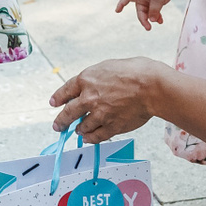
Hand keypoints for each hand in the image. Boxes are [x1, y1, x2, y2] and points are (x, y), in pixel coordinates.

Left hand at [49, 58, 164, 142]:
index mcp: (87, 79)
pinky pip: (97, 136)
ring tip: (79, 131)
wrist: (151, 86)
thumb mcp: (108, 66)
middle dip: (61, 121)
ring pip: (83, 127)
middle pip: (69, 113)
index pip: (66, 90)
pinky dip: (91, 138)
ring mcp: (100, 114)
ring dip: (79, 130)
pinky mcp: (112, 126)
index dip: (58, 98)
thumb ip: (96, 78)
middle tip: (58, 126)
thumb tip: (91, 86)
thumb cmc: (135, 72)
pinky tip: (88, 138)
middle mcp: (89, 98)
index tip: (54, 103)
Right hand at [115, 0, 178, 29]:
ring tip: (159, 22)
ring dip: (152, 18)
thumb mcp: (157, 0)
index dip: (121, 4)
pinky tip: (161, 20)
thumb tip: (152, 21)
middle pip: (140, 10)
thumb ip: (154, 12)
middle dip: (144, 19)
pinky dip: (157, 15)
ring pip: (149, 11)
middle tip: (149, 28)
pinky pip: (155, 10)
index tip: (117, 11)